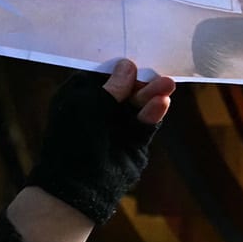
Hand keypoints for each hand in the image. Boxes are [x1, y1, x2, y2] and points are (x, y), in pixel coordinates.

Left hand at [25, 60, 173, 227]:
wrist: (80, 182)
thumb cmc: (74, 138)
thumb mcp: (88, 107)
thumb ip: (110, 88)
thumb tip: (127, 65)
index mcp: (79, 95)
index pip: (104, 75)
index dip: (121, 69)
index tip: (138, 59)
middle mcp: (99, 107)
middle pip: (126, 88)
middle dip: (142, 82)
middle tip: (161, 75)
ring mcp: (118, 124)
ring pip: (139, 104)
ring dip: (152, 95)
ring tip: (167, 84)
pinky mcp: (134, 140)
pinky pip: (146, 122)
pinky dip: (153, 112)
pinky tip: (162, 103)